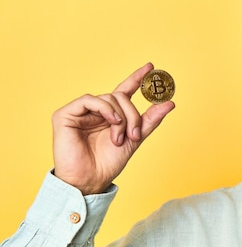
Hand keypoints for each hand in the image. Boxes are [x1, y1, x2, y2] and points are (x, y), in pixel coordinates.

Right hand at [52, 63, 174, 194]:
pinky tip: (112, 121)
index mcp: (111, 115)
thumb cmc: (109, 163)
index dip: (136, 78)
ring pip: (109, 98)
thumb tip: (169, 103)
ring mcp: (80, 111)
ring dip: (120, 118)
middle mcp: (96, 111)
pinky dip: (105, 109)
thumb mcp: (135, 139)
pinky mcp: (66, 114)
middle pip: (121, 97)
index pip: (124, 91)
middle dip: (132, 114)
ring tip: (119, 137)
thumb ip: (150, 120)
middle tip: (134, 134)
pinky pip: (90, 100)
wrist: (91, 179)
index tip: (151, 67)